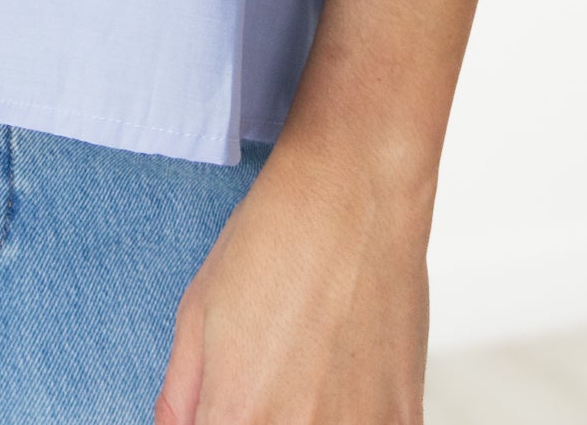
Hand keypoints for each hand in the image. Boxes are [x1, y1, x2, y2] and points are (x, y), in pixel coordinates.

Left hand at [155, 136, 432, 424]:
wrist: (355, 186)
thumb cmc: (279, 235)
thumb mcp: (197, 311)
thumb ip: (180, 395)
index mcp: (238, 416)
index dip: (220, 417)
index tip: (226, 403)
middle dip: (261, 414)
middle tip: (272, 376)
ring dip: (313, 417)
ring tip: (311, 372)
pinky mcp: (406, 420)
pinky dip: (355, 416)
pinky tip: (345, 379)